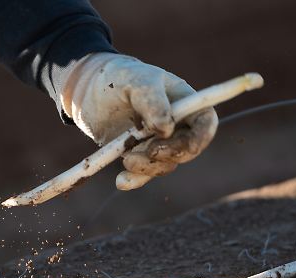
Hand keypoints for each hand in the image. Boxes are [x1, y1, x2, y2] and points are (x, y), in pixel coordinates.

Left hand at [60, 53, 217, 188]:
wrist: (90, 92)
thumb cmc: (119, 78)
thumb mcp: (135, 82)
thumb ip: (152, 101)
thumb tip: (166, 129)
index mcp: (183, 102)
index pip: (205, 122)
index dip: (202, 137)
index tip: (187, 147)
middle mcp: (176, 125)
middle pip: (188, 148)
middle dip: (172, 154)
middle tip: (150, 151)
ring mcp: (158, 142)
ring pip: (165, 164)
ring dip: (148, 167)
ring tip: (126, 159)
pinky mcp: (139, 154)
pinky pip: (143, 173)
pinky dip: (134, 179)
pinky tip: (122, 181)